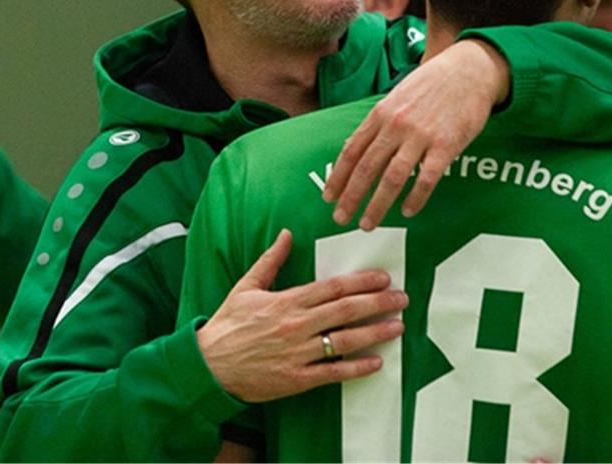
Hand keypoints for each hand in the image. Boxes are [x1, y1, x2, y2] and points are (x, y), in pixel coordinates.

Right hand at [197, 230, 406, 402]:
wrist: (209, 366)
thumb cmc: (227, 326)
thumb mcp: (246, 287)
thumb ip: (270, 261)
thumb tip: (286, 234)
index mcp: (287, 302)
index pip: (332, 287)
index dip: (361, 281)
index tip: (382, 278)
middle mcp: (297, 326)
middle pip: (346, 311)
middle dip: (378, 303)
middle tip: (402, 299)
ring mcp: (299, 353)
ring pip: (345, 340)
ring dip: (375, 333)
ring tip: (398, 327)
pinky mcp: (297, 378)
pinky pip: (333, 372)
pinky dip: (356, 367)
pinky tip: (376, 362)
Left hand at [323, 39, 507, 229]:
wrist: (470, 69)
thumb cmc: (432, 83)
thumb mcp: (397, 97)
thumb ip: (379, 122)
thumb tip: (357, 146)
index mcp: (381, 114)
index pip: (352, 151)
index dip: (338, 176)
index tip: (328, 196)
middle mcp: (396, 125)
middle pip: (366, 167)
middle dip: (350, 197)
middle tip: (340, 218)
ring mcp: (421, 136)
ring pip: (392, 177)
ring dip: (377, 205)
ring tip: (368, 223)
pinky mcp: (446, 145)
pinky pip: (426, 178)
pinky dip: (415, 198)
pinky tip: (407, 212)